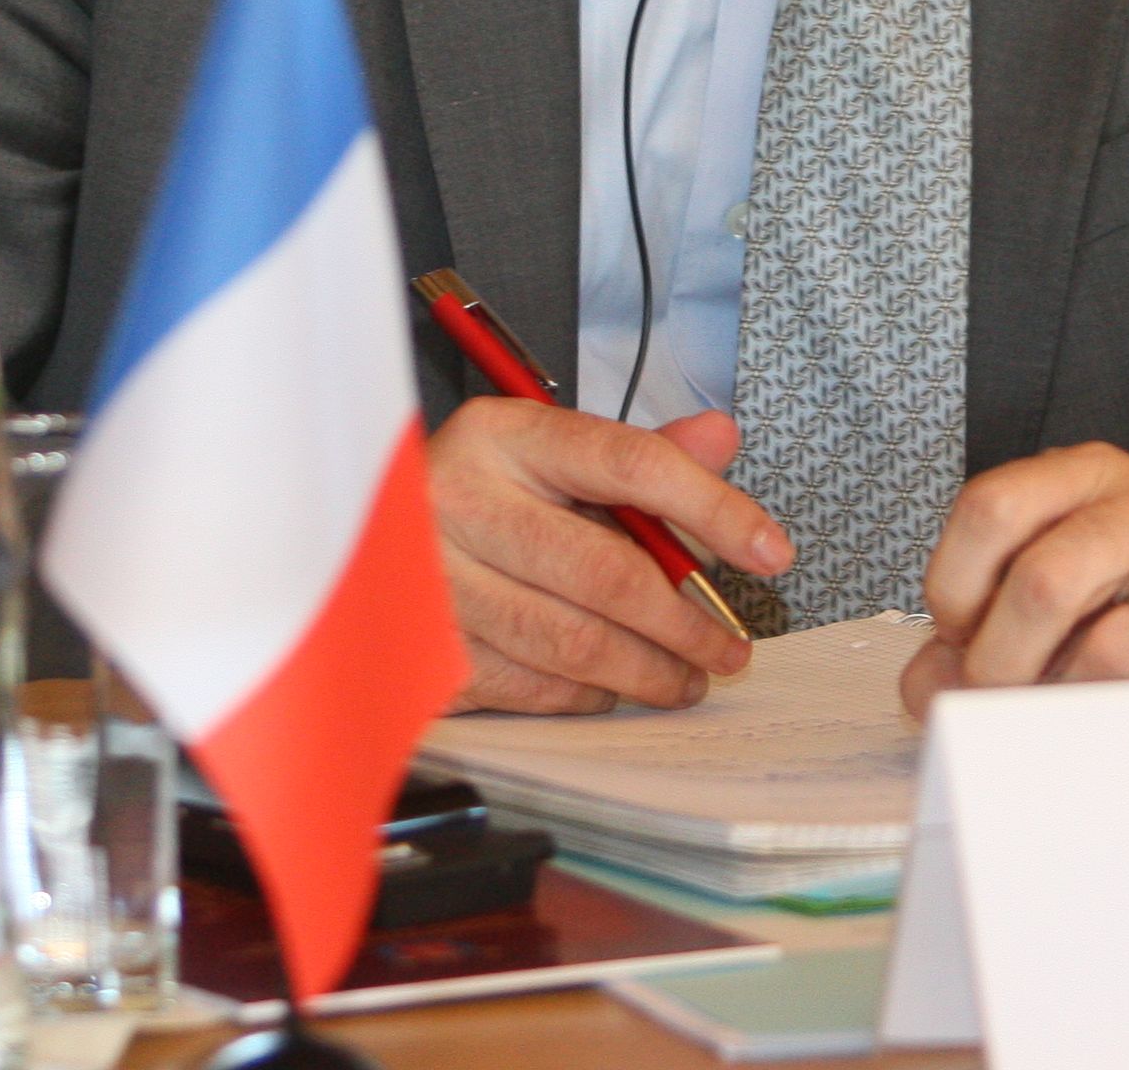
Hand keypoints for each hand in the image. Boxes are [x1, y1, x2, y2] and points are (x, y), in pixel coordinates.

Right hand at [428, 401, 789, 713]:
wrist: (357, 535)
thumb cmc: (480, 492)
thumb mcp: (550, 453)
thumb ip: (641, 453)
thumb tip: (722, 438)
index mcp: (504, 435)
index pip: (631, 462)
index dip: (714, 508)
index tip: (770, 551)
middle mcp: (462, 499)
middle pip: (608, 571)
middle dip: (686, 621)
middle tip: (729, 647)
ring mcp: (435, 581)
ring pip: (574, 642)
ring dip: (649, 670)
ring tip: (687, 676)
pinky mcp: (426, 649)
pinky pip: (534, 686)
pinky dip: (588, 693)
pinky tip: (611, 684)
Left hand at [896, 442, 1128, 719]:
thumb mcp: (1063, 570)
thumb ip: (979, 624)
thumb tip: (928, 690)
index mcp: (1091, 472)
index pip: (993, 507)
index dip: (953, 588)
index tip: (956, 636)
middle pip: (1043, 583)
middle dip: (1000, 665)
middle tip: (998, 698)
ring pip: (1111, 652)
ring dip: (1066, 707)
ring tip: (1064, 713)